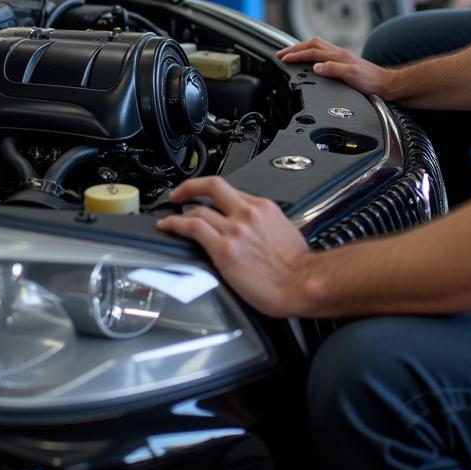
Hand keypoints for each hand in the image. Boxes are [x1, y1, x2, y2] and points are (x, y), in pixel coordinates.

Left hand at [155, 176, 312, 317]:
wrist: (302, 283)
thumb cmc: (297, 265)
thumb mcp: (284, 229)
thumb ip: (264, 223)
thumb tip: (252, 228)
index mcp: (263, 207)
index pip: (231, 191)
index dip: (213, 193)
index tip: (205, 196)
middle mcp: (247, 214)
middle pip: (212, 187)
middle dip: (191, 187)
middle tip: (179, 194)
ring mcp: (235, 231)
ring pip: (198, 210)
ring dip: (179, 213)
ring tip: (170, 218)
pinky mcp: (224, 250)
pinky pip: (193, 229)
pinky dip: (175, 225)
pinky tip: (168, 227)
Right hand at [277, 37, 396, 97]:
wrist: (387, 85)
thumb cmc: (372, 82)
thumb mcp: (352, 76)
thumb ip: (333, 69)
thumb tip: (316, 67)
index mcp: (338, 56)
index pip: (312, 52)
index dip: (296, 55)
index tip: (283, 58)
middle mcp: (339, 54)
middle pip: (312, 44)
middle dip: (295, 48)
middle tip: (281, 53)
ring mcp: (342, 57)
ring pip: (317, 47)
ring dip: (302, 49)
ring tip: (291, 53)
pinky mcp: (345, 63)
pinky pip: (323, 53)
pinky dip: (311, 54)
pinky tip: (311, 60)